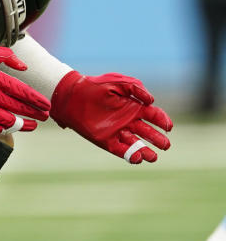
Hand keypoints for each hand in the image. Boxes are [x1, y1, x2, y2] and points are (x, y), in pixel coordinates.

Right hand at [0, 44, 50, 133]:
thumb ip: (6, 55)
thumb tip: (23, 67)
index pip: (23, 92)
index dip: (37, 100)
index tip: (46, 105)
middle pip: (19, 108)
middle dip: (35, 113)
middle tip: (44, 116)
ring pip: (8, 121)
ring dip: (23, 125)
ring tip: (32, 126)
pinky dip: (2, 129)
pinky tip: (8, 128)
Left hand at [51, 71, 172, 163]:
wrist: (72, 94)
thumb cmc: (95, 86)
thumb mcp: (118, 82)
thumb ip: (136, 88)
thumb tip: (152, 101)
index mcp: (133, 107)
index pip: (154, 116)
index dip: (163, 121)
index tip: (168, 127)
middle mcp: (128, 121)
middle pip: (148, 133)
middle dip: (158, 140)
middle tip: (165, 145)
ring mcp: (117, 131)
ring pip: (136, 144)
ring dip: (146, 151)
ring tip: (153, 157)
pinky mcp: (106, 140)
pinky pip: (120, 150)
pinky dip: (129, 155)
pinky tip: (136, 158)